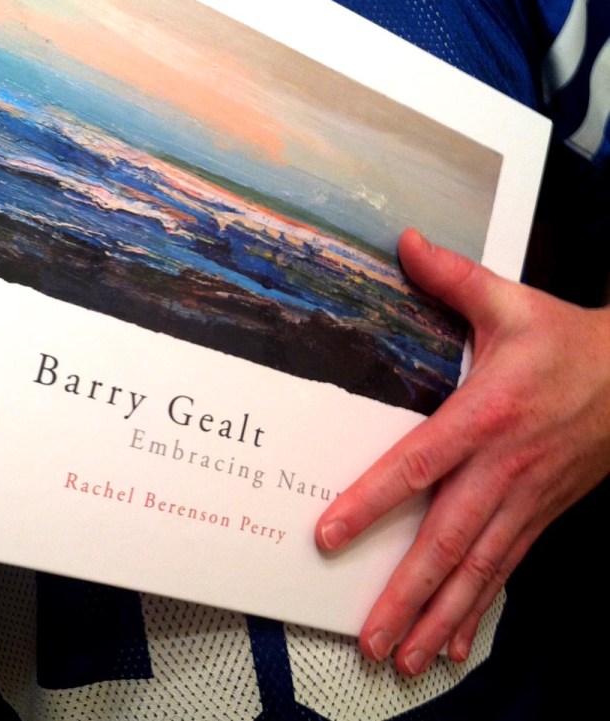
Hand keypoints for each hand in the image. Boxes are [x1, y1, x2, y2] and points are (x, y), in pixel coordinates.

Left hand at [315, 228, 609, 674]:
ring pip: (477, 567)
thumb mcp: (512, 302)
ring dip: (437, 614)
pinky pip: (506, 569)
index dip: (372, 502)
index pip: (418, 464)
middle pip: (446, 538)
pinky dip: (477, 607)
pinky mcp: (542, 513)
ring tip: (402, 657)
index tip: (331, 535)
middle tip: (369, 638)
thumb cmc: (571, 344)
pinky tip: (453, 641)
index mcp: (485, 414)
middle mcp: (502, 467)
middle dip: (405, 592)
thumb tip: (405, 243)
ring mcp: (526, 498)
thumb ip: (452, 277)